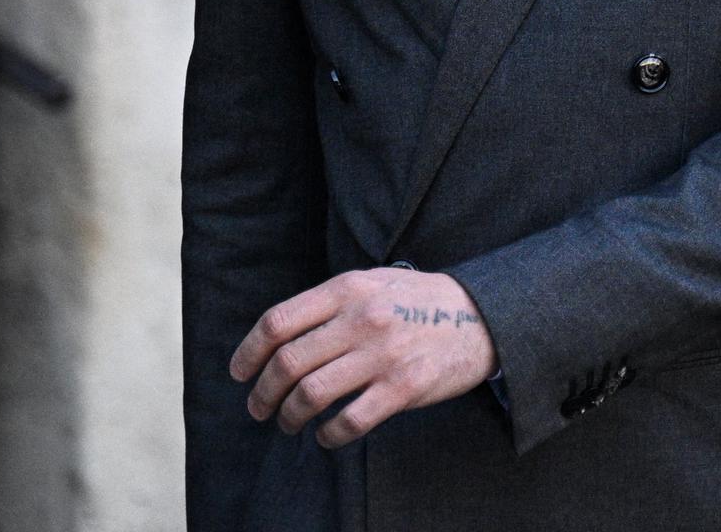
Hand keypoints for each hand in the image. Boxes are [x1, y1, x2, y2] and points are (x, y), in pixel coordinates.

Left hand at [231, 268, 497, 447]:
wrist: (482, 315)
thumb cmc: (418, 302)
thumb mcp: (372, 283)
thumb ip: (329, 303)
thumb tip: (277, 338)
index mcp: (348, 288)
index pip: (278, 321)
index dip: (248, 352)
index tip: (239, 373)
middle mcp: (362, 318)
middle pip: (288, 363)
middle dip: (263, 393)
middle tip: (259, 408)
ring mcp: (383, 354)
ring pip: (311, 395)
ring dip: (289, 417)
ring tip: (289, 423)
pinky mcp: (404, 387)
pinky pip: (349, 422)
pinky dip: (328, 436)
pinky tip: (326, 436)